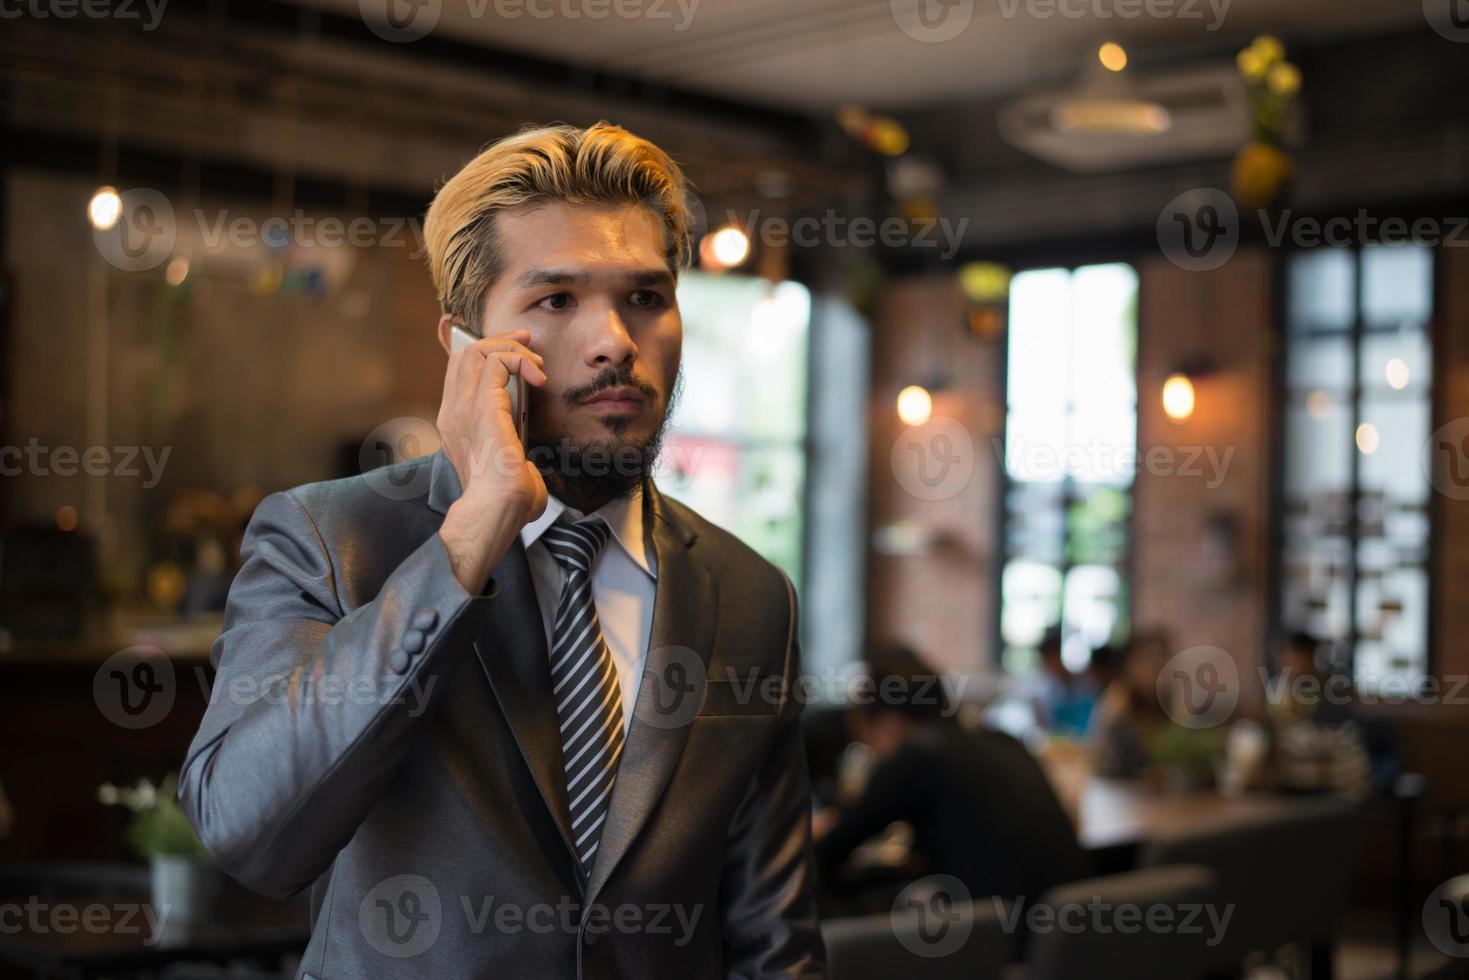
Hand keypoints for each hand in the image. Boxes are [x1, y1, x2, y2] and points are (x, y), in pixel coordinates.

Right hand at [436, 329, 548, 592]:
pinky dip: (520, 361)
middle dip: (498, 342)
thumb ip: (512, 461)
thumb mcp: (507, 473)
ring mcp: (464, 408)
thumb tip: (526, 467)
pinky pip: (497, 362)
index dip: (485, 357)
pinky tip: (538, 378)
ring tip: (535, 364)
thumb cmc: (505, 504)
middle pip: (463, 355)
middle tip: (526, 346)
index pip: (459, 375)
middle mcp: (453, 413)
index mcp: (456, 426)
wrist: (496, 512)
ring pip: (476, 351)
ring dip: (509, 349)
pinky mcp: (484, 406)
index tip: (515, 356)